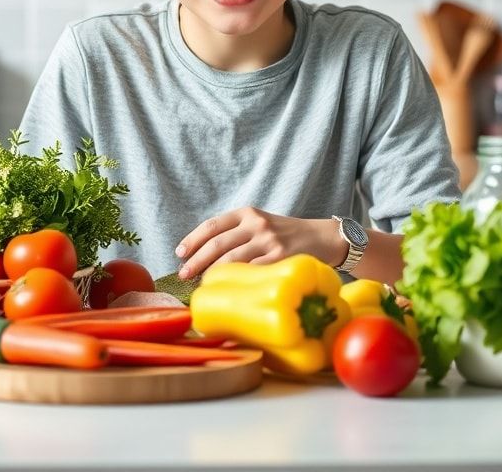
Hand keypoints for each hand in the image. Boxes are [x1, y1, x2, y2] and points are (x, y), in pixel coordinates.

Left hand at [174, 207, 344, 279]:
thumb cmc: (284, 235)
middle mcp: (256, 223)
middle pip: (217, 244)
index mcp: (247, 213)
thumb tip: (202, 256)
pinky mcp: (281, 257)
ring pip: (232, 259)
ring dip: (212, 273)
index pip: (212, 225)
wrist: (321, 237)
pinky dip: (237, 281)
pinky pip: (253, 271)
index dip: (193, 240)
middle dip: (196, 261)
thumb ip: (236, 233)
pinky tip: (228, 288)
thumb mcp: (260, 224)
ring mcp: (269, 240)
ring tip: (202, 284)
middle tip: (184, 275)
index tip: (180, 253)